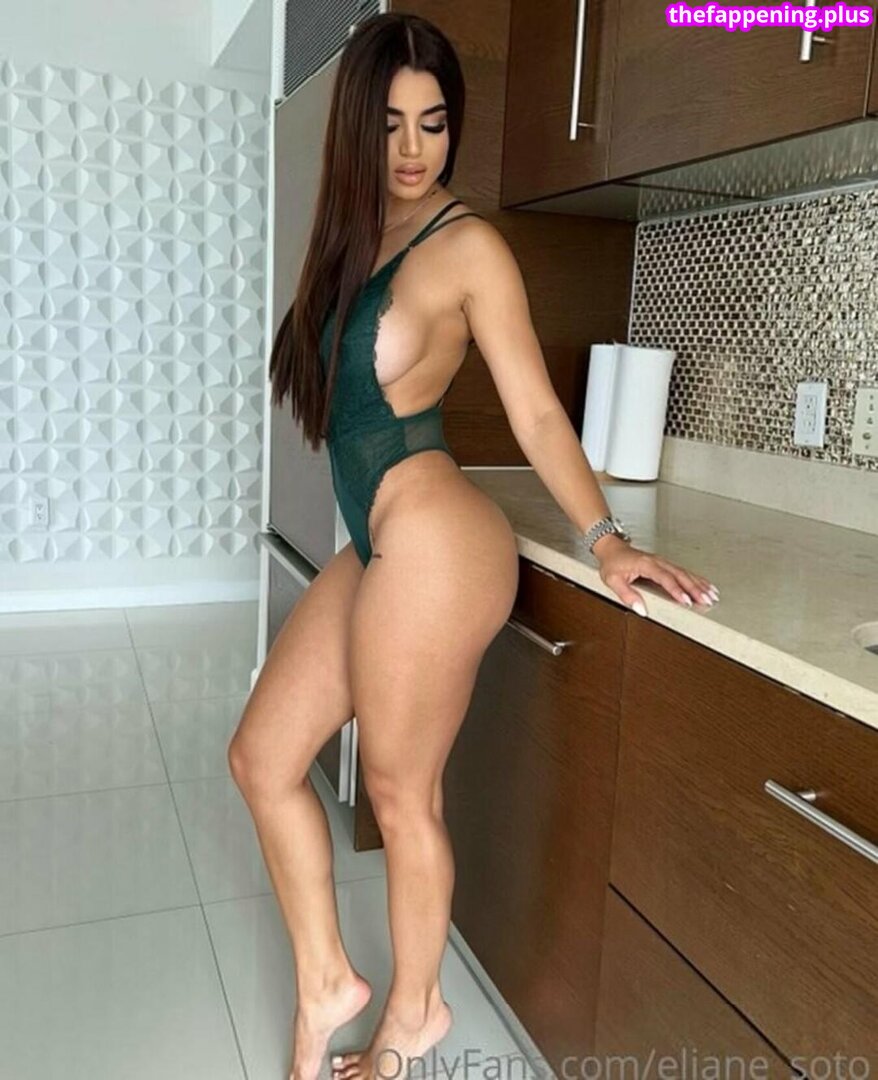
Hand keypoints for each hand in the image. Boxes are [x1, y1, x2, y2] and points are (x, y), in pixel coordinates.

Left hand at [594, 536, 718, 616]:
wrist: (611, 547)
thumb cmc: (612, 562)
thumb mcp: (613, 580)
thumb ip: (627, 595)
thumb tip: (641, 609)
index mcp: (646, 564)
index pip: (665, 578)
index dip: (676, 590)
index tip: (686, 601)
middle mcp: (658, 562)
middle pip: (680, 575)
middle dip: (695, 589)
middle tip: (707, 601)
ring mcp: (663, 562)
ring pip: (685, 573)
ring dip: (699, 584)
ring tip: (712, 596)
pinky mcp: (665, 564)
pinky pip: (683, 572)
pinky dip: (696, 579)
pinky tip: (705, 585)